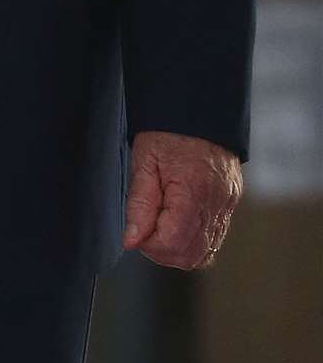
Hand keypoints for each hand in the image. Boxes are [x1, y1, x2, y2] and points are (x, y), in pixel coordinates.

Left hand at [122, 129, 242, 270]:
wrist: (198, 107)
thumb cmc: (168, 130)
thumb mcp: (144, 161)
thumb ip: (139, 204)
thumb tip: (132, 240)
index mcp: (192, 191)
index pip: (172, 243)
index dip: (149, 243)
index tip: (137, 227)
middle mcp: (216, 203)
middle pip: (190, 255)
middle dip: (162, 249)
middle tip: (146, 225)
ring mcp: (227, 205)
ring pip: (204, 253)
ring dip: (178, 248)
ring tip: (161, 222)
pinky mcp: (231, 203)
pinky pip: (214, 238)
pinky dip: (194, 240)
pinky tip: (178, 222)